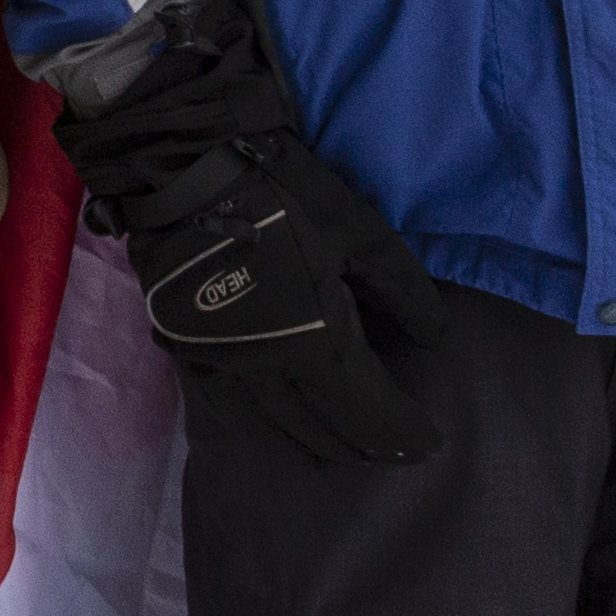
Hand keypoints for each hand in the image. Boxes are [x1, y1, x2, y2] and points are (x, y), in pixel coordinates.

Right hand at [65, 7, 444, 464]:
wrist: (181, 165)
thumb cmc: (281, 192)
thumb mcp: (360, 231)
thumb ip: (403, 291)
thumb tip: (434, 339)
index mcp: (316, 339)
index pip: (369, 411)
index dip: (403, 434)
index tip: (430, 444)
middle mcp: (267, 367)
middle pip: (324, 428)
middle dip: (364, 444)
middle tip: (392, 451)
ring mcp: (221, 362)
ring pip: (274, 429)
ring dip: (315, 444)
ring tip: (343, 448)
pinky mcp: (186, 349)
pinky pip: (227, 410)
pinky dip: (261, 428)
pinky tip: (275, 426)